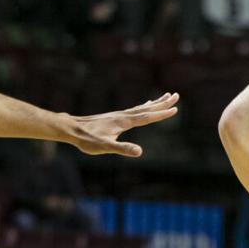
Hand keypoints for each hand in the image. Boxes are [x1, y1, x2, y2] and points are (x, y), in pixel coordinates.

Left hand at [61, 92, 179, 157]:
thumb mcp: (105, 147)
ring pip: (141, 107)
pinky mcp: (115, 117)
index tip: (175, 109)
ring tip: (166, 96)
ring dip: (155, 103)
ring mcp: (119, 115)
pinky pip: (134, 110)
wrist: (72, 129)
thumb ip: (122, 149)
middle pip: (147, 108)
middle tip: (176, 95)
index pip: (147, 117)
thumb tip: (139, 152)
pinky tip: (145, 105)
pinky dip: (143, 106)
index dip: (161, 114)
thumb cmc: (87, 140)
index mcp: (124, 122)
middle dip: (162, 103)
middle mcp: (123, 115)